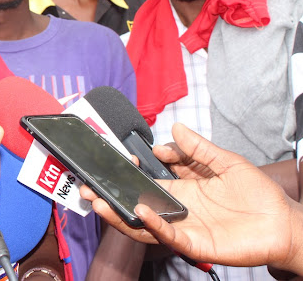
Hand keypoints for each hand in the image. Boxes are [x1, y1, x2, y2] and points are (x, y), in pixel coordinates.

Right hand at [80, 123, 302, 272]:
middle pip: (136, 204)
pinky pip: (169, 237)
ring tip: (101, 201)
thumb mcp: (227, 161)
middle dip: (111, 197)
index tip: (120, 158)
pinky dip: (153, 225)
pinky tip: (141, 212)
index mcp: (183, 189)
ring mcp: (185, 227)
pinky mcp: (197, 244)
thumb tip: (174, 128)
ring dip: (120, 215)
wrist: (285, 222)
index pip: (148, 180)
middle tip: (89, 186)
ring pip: (144, 225)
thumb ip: (198, 148)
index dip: (131, 171)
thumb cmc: (259, 194)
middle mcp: (178, 209)